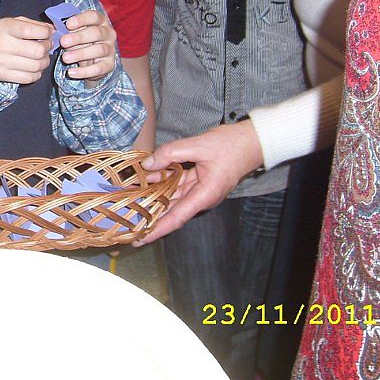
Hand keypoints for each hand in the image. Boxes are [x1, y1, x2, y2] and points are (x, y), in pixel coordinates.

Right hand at [0, 16, 52, 84]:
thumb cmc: (0, 34)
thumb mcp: (13, 22)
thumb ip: (34, 24)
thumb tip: (53, 30)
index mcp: (5, 27)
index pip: (30, 31)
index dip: (45, 33)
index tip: (48, 34)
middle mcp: (2, 45)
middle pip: (37, 51)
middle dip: (47, 48)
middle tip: (46, 46)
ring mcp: (2, 62)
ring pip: (36, 66)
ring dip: (44, 62)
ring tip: (42, 57)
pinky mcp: (3, 75)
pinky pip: (29, 78)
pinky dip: (37, 73)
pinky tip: (34, 67)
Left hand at [59, 9, 117, 85]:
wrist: (93, 62)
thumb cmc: (81, 41)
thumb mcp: (75, 33)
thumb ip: (68, 30)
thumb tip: (55, 29)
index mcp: (100, 21)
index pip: (94, 16)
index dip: (81, 19)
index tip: (68, 24)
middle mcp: (108, 34)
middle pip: (96, 33)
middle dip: (78, 37)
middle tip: (63, 42)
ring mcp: (110, 49)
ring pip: (98, 50)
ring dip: (80, 54)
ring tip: (65, 58)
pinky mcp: (109, 65)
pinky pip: (98, 69)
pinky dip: (84, 71)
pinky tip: (71, 73)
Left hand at [135, 120, 263, 244]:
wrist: (252, 141)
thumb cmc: (231, 146)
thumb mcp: (198, 145)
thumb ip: (170, 154)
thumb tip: (147, 163)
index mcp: (204, 195)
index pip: (176, 217)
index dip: (156, 229)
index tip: (140, 239)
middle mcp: (201, 197)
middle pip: (171, 210)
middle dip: (149, 214)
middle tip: (128, 220)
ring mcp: (200, 189)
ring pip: (172, 195)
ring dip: (153, 195)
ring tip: (130, 197)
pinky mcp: (198, 180)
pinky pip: (178, 183)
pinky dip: (163, 180)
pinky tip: (147, 176)